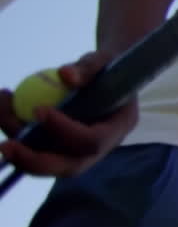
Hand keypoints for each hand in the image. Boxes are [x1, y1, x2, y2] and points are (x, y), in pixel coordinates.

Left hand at [0, 51, 138, 176]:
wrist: (106, 76)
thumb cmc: (108, 66)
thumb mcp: (104, 60)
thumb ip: (89, 67)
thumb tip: (64, 74)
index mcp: (117, 127)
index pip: (92, 141)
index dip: (65, 131)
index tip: (39, 109)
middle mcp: (100, 148)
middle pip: (69, 167)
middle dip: (34, 160)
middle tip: (6, 145)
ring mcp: (79, 152)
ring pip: (47, 161)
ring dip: (17, 142)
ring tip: (2, 105)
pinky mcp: (61, 149)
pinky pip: (35, 149)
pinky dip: (15, 130)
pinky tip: (5, 103)